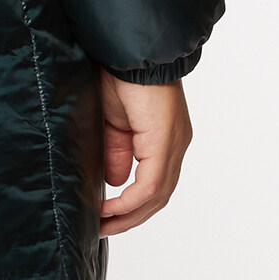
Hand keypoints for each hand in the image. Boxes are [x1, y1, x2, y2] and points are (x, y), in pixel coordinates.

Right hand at [98, 72, 192, 236]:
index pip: (154, 183)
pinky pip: (151, 184)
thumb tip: (115, 182)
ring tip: (103, 225)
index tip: (104, 215)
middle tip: (103, 230)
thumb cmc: (118, 74)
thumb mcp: (112, 121)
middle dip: (130, 217)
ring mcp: (174, 144)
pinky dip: (130, 201)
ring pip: (157, 194)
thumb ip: (116, 151)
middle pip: (158, 195)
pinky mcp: (165, 141)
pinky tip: (111, 209)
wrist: (127, 49)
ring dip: (129, 214)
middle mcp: (175, 144)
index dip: (131, 204)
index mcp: (164, 137)